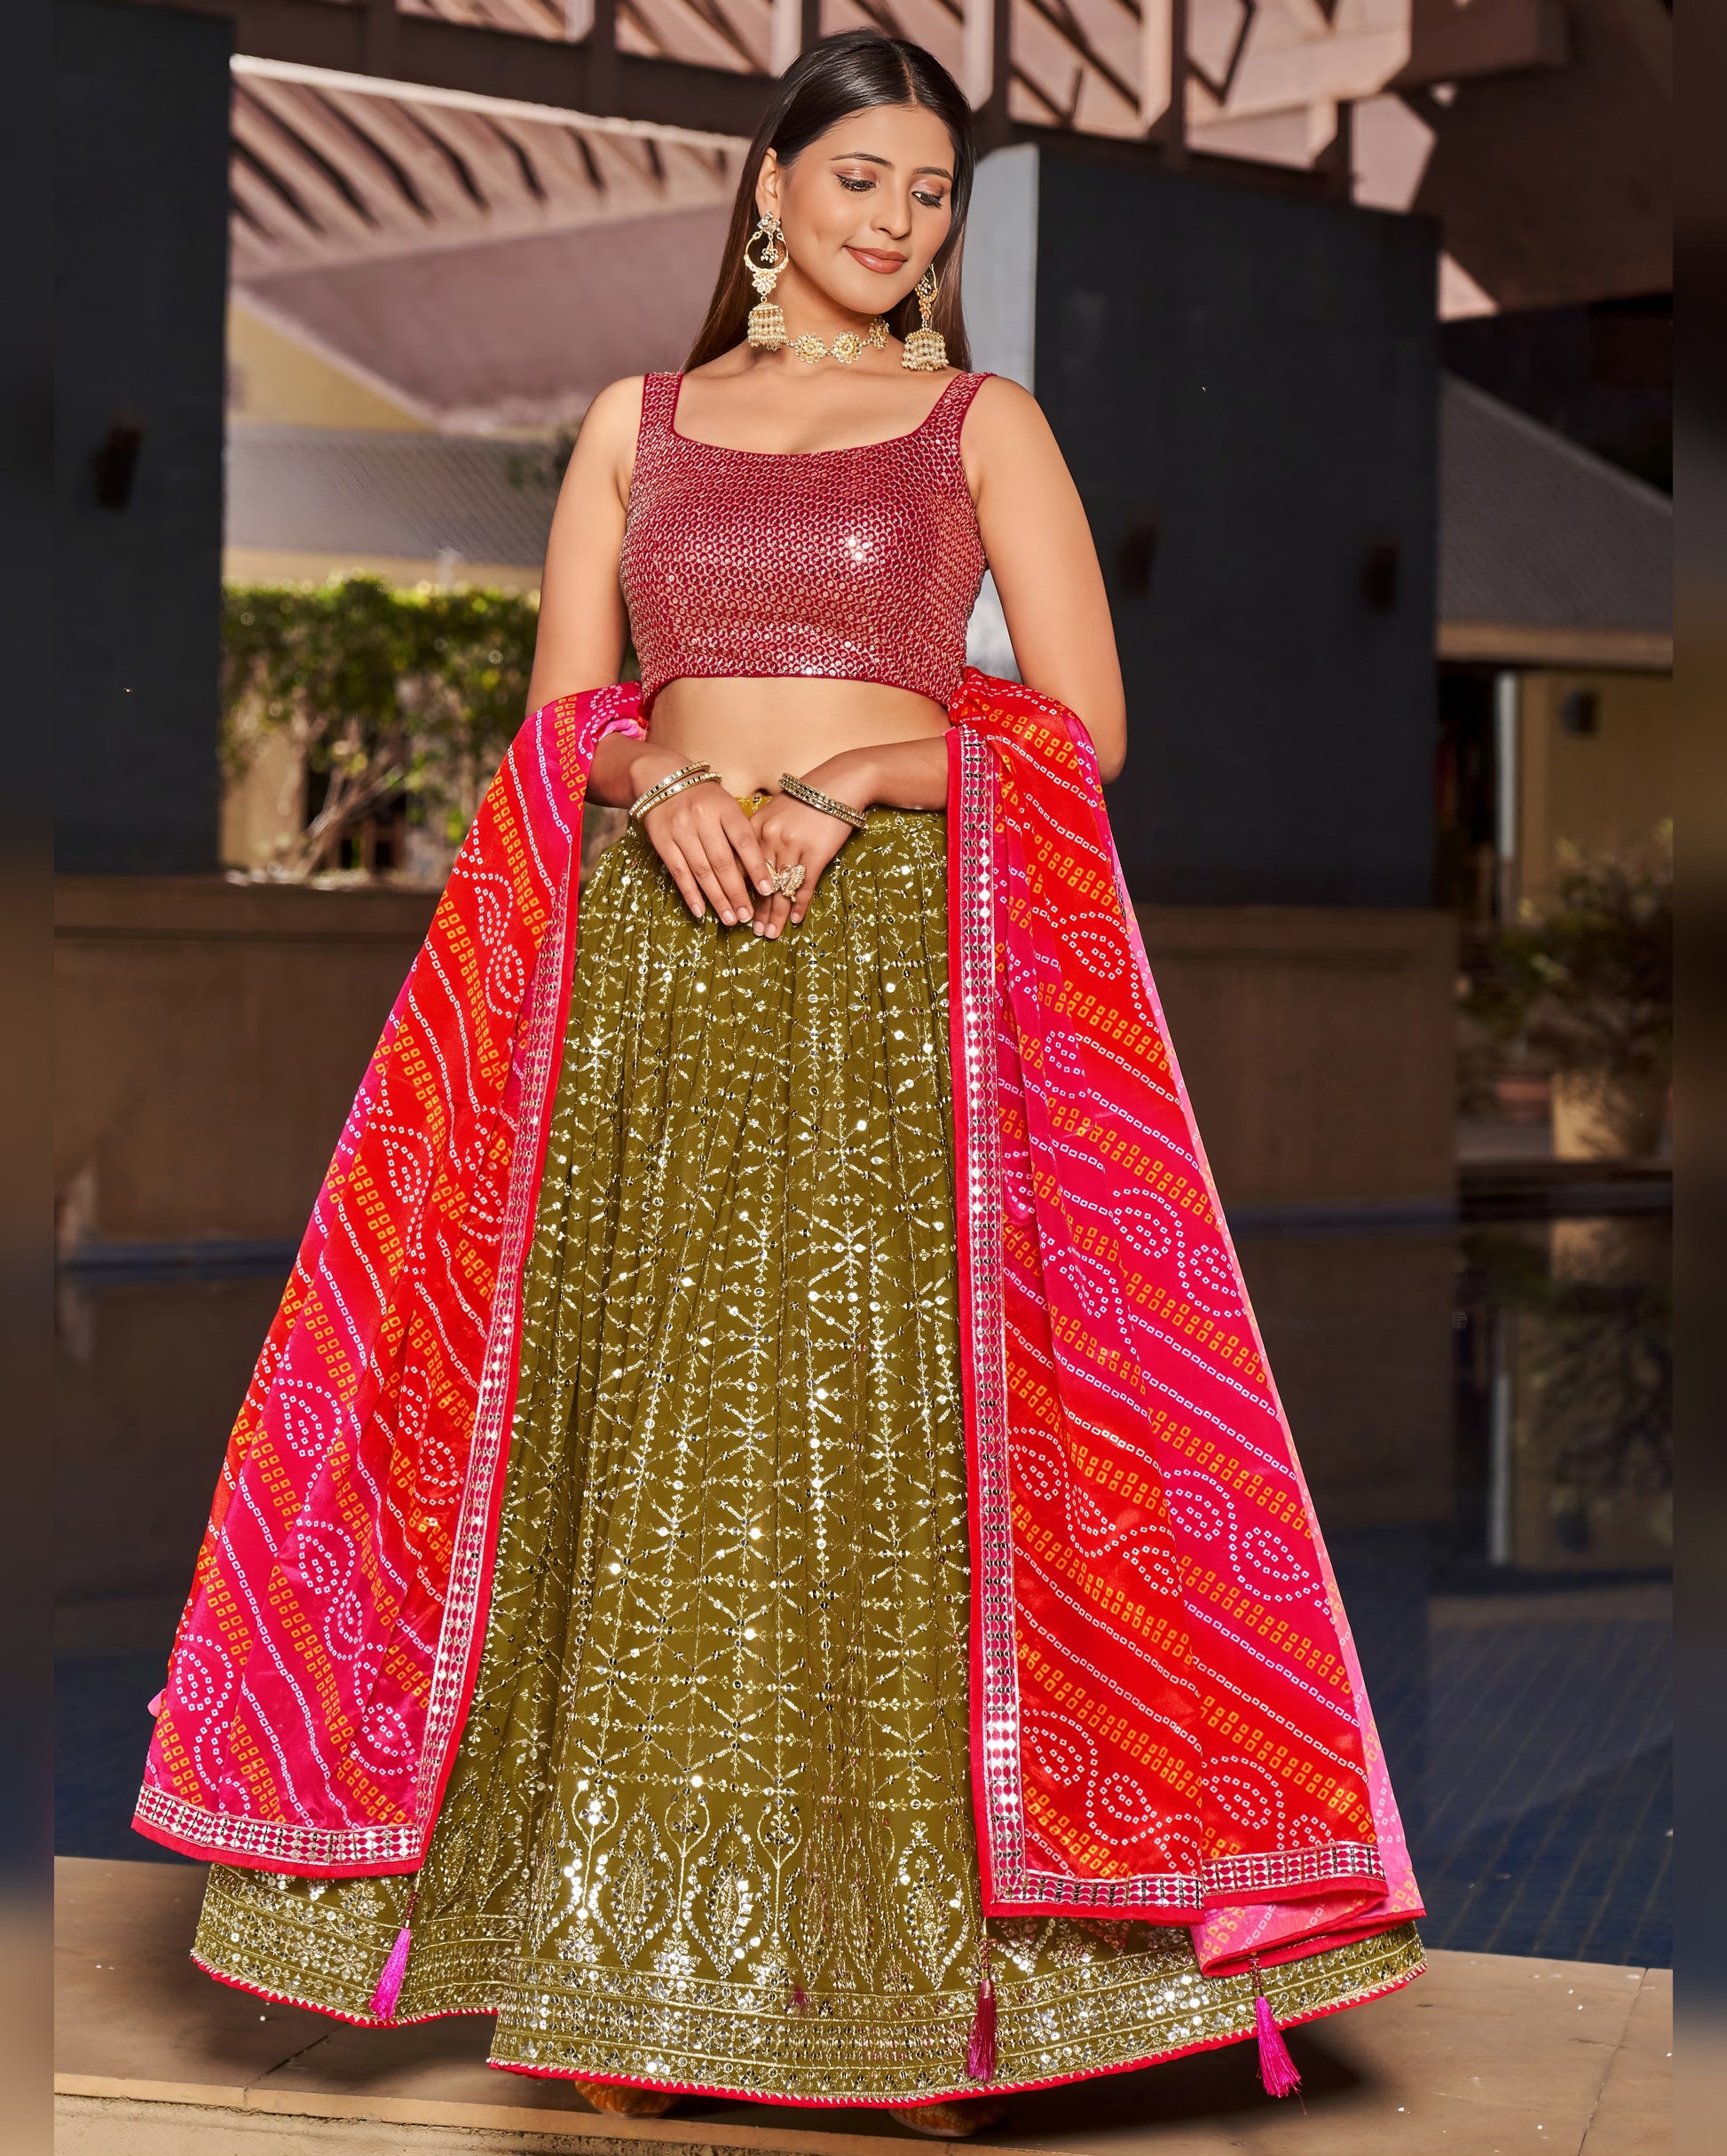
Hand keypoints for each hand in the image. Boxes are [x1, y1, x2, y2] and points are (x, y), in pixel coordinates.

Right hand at [637, 774, 775, 924]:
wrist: (662, 779)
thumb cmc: (705, 799)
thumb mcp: (727, 805)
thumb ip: (741, 832)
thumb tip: (759, 872)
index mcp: (724, 808)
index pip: (744, 842)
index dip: (757, 868)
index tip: (767, 891)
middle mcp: (702, 818)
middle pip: (722, 862)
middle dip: (737, 892)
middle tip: (748, 916)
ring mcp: (680, 830)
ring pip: (701, 871)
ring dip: (717, 899)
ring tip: (730, 919)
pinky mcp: (662, 841)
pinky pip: (678, 872)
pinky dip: (690, 893)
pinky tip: (701, 911)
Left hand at [746, 790, 858, 938]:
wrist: (838, 785)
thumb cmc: (804, 800)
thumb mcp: (773, 812)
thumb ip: (758, 836)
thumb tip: (747, 868)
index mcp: (754, 828)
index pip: (740, 867)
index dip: (737, 892)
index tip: (735, 910)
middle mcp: (771, 838)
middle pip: (760, 883)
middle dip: (756, 911)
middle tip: (752, 931)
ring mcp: (794, 846)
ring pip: (781, 889)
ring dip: (776, 915)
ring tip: (771, 933)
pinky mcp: (817, 853)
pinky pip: (805, 885)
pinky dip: (800, 904)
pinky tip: (795, 920)